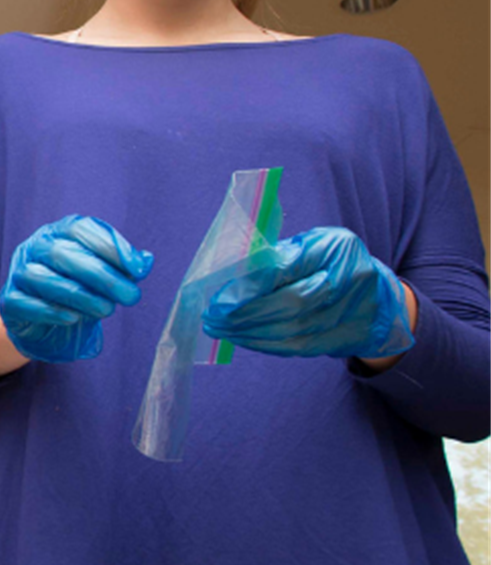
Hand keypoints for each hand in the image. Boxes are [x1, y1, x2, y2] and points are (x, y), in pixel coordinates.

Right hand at [0, 215, 154, 361]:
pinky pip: (25, 303)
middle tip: (130, 296)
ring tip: (107, 310)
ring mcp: (18, 272)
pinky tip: (73, 318)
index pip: (80, 229)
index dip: (109, 246)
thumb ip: (122, 266)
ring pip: (42, 278)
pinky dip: (50, 311)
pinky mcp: (9, 300)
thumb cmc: (73, 289)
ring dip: (79, 295)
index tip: (137, 268)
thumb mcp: (101, 275)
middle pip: (62, 253)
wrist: (38, 319)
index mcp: (58, 232)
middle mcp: (35, 247)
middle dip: (101, 275)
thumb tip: (144, 261)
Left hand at [203, 227, 413, 358]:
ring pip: (293, 330)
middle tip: (213, 316)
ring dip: (250, 332)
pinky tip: (244, 339)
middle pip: (292, 303)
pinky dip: (266, 344)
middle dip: (246, 313)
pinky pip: (300, 347)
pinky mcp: (345, 339)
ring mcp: (352, 312)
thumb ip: (279, 256)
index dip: (253, 285)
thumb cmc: (333, 263)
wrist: (378, 296)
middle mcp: (351, 279)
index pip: (289, 267)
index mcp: (337, 248)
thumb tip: (236, 273)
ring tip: (221, 329)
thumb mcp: (311, 245)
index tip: (221, 296)